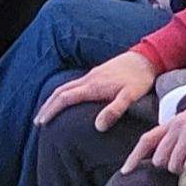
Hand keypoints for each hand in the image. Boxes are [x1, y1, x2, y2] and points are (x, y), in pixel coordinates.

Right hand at [40, 51, 158, 128]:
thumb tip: (97, 126)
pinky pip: (74, 84)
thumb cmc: (139, 79)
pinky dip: (65, 94)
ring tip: (48, 111)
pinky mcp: (98, 74)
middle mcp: (89, 79)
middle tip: (38, 121)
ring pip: (66, 87)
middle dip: (48, 106)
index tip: (42, 122)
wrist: (148, 58)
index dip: (52, 110)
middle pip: (60, 92)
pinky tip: (69, 100)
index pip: (65, 98)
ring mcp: (92, 75)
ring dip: (54, 100)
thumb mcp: (130, 96)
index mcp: (93, 86)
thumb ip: (114, 110)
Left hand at [127, 99, 185, 174]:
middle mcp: (177, 128)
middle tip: (184, 160)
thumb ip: (175, 136)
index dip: (134, 157)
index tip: (124, 171)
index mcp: (172, 123)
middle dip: (169, 165)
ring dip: (183, 168)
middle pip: (159, 159)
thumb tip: (164, 157)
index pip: (147, 140)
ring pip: (174, 165)